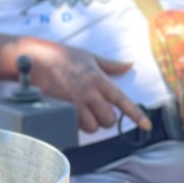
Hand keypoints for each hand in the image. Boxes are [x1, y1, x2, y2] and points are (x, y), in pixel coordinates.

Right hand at [24, 40, 150, 133]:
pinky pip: (76, 127)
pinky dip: (76, 124)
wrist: (36, 59)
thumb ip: (111, 65)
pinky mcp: (62, 110)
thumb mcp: (89, 56)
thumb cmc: (63, 56)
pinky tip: (71, 112)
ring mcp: (75, 103)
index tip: (147, 126)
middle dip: (104, 118)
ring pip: (92, 127)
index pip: (122, 100)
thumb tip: (129, 64)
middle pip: (108, 120)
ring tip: (82, 110)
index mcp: (99, 79)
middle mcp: (89, 93)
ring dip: (90, 123)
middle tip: (96, 109)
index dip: (136, 115)